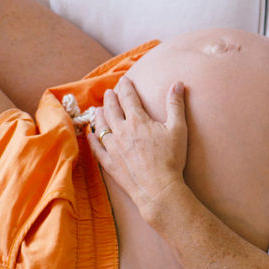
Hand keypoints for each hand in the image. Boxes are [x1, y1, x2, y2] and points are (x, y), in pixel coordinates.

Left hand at [88, 76, 189, 217]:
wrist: (158, 188)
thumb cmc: (171, 159)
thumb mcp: (178, 129)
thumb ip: (176, 105)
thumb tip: (178, 84)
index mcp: (138, 121)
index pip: (128, 98)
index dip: (126, 87)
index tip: (124, 80)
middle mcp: (121, 131)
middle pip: (111, 109)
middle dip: (110, 98)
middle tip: (109, 92)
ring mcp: (113, 148)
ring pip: (101, 126)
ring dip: (98, 115)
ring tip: (97, 109)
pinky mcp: (109, 163)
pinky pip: (96, 148)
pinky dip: (92, 139)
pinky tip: (90, 135)